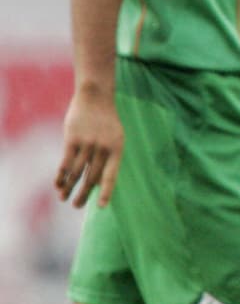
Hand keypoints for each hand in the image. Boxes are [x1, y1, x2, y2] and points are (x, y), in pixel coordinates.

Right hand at [54, 86, 123, 207]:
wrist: (96, 96)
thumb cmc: (106, 120)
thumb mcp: (115, 136)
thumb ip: (108, 157)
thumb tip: (96, 182)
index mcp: (117, 148)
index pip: (111, 175)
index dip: (106, 191)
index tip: (102, 206)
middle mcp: (103, 148)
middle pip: (91, 177)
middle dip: (83, 194)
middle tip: (77, 206)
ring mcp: (88, 143)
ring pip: (76, 173)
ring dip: (68, 187)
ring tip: (64, 197)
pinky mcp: (72, 139)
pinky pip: (65, 163)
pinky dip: (60, 176)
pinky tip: (57, 184)